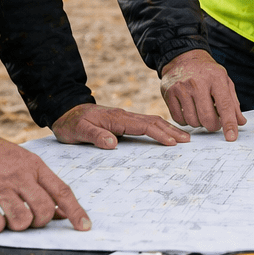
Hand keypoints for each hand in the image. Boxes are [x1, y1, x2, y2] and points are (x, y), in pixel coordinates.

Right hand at [0, 130, 89, 233]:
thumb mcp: (24, 162)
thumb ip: (42, 185)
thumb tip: (61, 213)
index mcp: (35, 166)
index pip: (62, 191)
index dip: (76, 212)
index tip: (85, 227)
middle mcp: (20, 176)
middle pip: (44, 210)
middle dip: (40, 223)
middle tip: (29, 220)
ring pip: (22, 220)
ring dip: (18, 227)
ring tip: (9, 219)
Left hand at [52, 103, 190, 148]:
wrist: (65, 111)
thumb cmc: (71, 123)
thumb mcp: (78, 131)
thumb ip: (95, 136)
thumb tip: (113, 143)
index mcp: (116, 118)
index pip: (143, 126)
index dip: (159, 134)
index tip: (173, 143)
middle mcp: (124, 116)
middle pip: (153, 121)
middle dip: (171, 130)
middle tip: (188, 140)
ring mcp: (124, 118)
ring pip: (151, 121)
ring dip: (167, 129)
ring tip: (182, 137)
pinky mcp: (122, 121)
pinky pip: (144, 124)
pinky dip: (158, 128)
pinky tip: (164, 133)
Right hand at [159, 49, 246, 140]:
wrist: (184, 58)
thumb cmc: (207, 72)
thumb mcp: (224, 81)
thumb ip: (233, 102)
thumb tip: (240, 122)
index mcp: (216, 78)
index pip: (224, 106)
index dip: (229, 124)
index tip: (231, 137)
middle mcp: (197, 82)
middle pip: (206, 117)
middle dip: (213, 126)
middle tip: (214, 123)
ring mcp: (181, 88)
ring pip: (192, 121)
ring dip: (199, 123)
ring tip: (201, 112)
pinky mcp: (169, 93)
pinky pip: (178, 119)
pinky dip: (186, 121)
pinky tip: (189, 111)